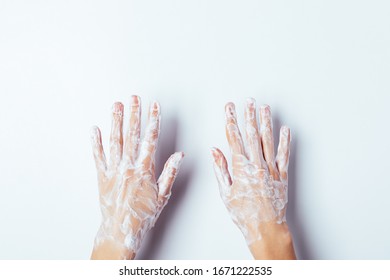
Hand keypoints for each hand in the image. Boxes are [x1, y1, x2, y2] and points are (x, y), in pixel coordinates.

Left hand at [90, 96, 183, 259]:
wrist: (121, 230)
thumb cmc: (143, 214)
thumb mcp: (162, 195)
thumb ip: (170, 173)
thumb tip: (179, 155)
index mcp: (144, 170)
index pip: (151, 139)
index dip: (153, 121)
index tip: (154, 107)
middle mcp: (128, 166)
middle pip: (132, 135)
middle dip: (134, 114)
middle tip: (134, 98)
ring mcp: (113, 170)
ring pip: (115, 141)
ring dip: (116, 122)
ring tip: (117, 106)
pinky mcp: (101, 176)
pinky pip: (98, 156)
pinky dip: (96, 143)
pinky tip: (95, 129)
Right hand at [211, 98, 294, 258]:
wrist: (265, 227)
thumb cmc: (243, 213)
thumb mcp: (225, 192)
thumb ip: (220, 169)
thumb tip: (214, 150)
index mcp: (241, 168)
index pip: (234, 138)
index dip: (231, 120)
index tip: (229, 108)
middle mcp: (257, 164)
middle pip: (251, 134)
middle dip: (248, 115)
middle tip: (248, 101)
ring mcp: (271, 168)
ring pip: (268, 140)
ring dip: (266, 122)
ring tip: (264, 108)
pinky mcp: (282, 174)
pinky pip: (284, 154)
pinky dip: (285, 141)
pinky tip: (285, 129)